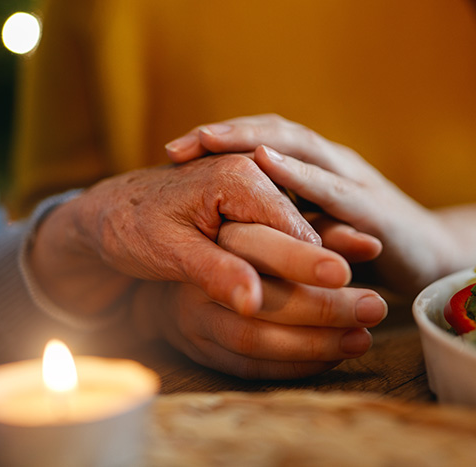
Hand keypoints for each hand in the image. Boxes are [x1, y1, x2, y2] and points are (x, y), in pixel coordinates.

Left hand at [29, 153, 376, 316]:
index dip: (316, 256)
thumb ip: (215, 273)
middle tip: (365, 268)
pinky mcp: (254, 196)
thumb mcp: (169, 253)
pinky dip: (315, 232)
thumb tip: (253, 306)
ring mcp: (257, 179)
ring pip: (306, 208)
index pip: (289, 222)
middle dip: (336, 239)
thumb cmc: (131, 227)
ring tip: (369, 251)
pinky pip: (294, 214)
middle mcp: (253, 169)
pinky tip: (344, 250)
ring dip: (333, 232)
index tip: (342, 282)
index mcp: (235, 175)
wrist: (106, 210)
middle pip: (307, 208)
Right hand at [133, 222, 388, 378]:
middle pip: (261, 301)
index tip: (346, 272)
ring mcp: (188, 315)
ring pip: (253, 338)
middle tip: (375, 307)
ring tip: (363, 338)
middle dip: (323, 307)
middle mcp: (193, 275)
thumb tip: (371, 242)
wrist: (145, 240)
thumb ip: (314, 227)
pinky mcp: (193, 344)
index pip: (257, 247)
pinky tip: (331, 358)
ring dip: (314, 342)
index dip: (302, 259)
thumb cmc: (217, 217)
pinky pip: (244, 365)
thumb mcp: (260, 210)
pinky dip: (291, 364)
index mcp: (211, 228)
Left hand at [165, 114, 453, 293]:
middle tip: (177, 145)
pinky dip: (296, 172)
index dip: (220, 140)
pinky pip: (331, 185)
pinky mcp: (374, 207)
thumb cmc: (367, 250)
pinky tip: (265, 165)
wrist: (438, 263)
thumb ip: (281, 222)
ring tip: (210, 139)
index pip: (264, 141)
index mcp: (318, 168)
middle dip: (225, 134)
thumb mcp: (314, 233)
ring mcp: (356, 179)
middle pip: (276, 133)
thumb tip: (226, 226)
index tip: (172, 150)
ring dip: (252, 140)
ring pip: (299, 147)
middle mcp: (335, 163)